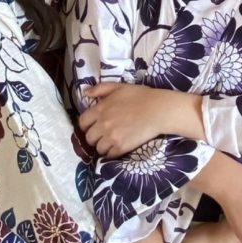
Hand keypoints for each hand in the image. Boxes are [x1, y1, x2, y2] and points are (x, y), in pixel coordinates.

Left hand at [80, 83, 202, 156]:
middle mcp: (103, 124)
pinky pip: (109, 155)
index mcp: (100, 109)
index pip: (82, 122)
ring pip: (98, 148)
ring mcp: (112, 137)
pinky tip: (118, 147)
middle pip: (89, 138)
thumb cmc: (140, 96)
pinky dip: (112, 153)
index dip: (86, 125)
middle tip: (103, 135)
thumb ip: (100, 89)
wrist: (159, 110)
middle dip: (95, 137)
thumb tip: (85, 93)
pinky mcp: (122, 147)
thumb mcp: (119, 87)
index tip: (93, 126)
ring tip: (111, 142)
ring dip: (103, 146)